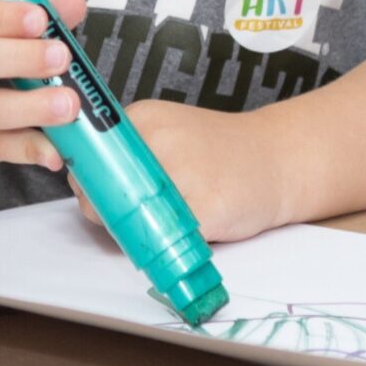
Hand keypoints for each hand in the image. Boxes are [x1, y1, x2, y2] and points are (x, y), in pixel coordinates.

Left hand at [72, 100, 291, 245]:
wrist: (279, 158)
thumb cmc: (220, 151)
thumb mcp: (168, 132)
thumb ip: (130, 151)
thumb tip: (87, 185)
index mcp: (144, 119)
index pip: (89, 158)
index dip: (88, 184)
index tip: (96, 196)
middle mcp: (160, 142)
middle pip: (103, 191)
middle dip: (105, 212)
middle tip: (126, 219)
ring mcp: (185, 176)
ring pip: (132, 219)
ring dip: (136, 233)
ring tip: (157, 226)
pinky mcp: (208, 209)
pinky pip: (170, 240)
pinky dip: (169, 246)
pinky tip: (182, 235)